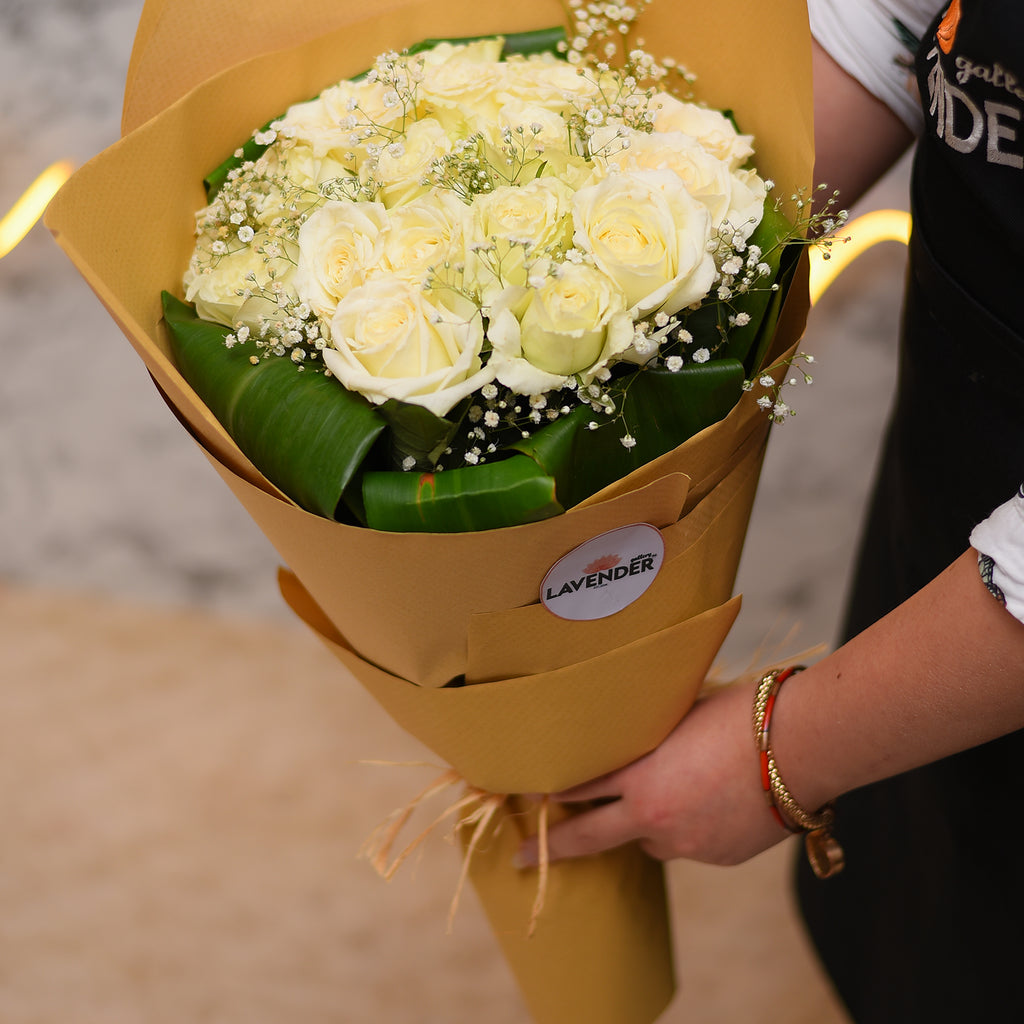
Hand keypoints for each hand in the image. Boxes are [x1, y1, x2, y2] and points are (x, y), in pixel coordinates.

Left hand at [517, 679, 789, 866]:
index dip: (554, 792)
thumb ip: (651, 737)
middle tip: (521, 856)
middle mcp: (656, 817)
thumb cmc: (742, 714)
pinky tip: (718, 800)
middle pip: (592, 836)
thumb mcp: (680, 716)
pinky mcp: (720, 857)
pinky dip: (694, 828)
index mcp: (641, 776)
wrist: (802, 744)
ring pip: (652, 841)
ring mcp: (689, 843)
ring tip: (676, 793)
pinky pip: (693, 845)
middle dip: (553, 846)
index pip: (582, 787)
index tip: (531, 796)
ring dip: (649, 825)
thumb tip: (636, 736)